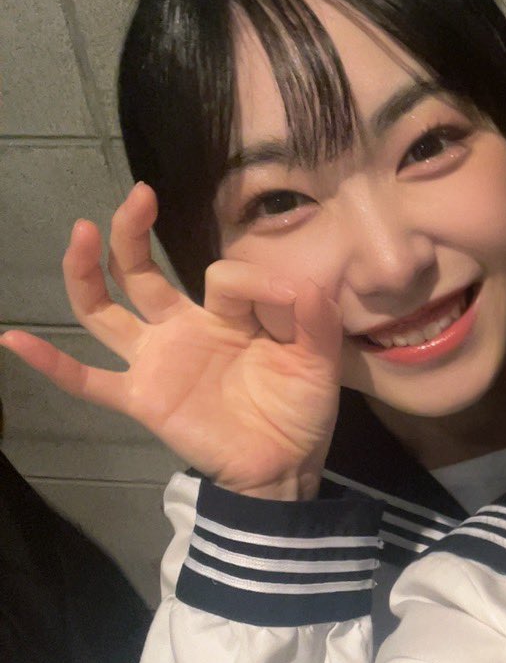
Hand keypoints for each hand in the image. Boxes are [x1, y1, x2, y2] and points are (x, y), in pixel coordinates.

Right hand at [0, 183, 343, 498]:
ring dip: (87, 271)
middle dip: (135, 231)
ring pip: (106, 311)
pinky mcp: (142, 399)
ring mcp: (156, 361)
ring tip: (83, 231)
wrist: (286, 467)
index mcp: (226, 313)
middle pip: (141, 271)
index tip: (294, 301)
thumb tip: (302, 284)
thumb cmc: (299, 409)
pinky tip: (13, 339)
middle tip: (140, 194)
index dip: (258, 283)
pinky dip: (52, 364)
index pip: (223, 276)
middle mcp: (182, 327)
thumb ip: (315, 318)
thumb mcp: (319, 358)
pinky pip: (90, 382)